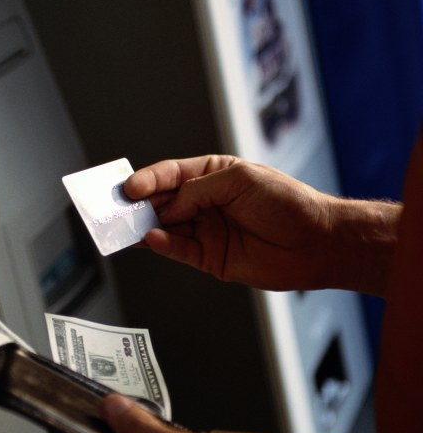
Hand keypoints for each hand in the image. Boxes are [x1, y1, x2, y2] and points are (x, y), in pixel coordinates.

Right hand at [124, 155, 399, 295]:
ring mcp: (207, 231)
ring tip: (124, 226)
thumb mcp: (239, 180)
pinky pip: (179, 250)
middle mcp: (206, 203)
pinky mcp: (211, 258)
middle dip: (139, 204)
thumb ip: (198, 191)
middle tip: (116, 208)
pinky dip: (163, 245)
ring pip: (166, 227)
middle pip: (163, 201)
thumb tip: (168, 206)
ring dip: (144, 226)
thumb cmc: (287, 203)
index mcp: (214, 176)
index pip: (172, 174)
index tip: (130, 188)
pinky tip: (151, 239)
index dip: (149, 180)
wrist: (316, 241)